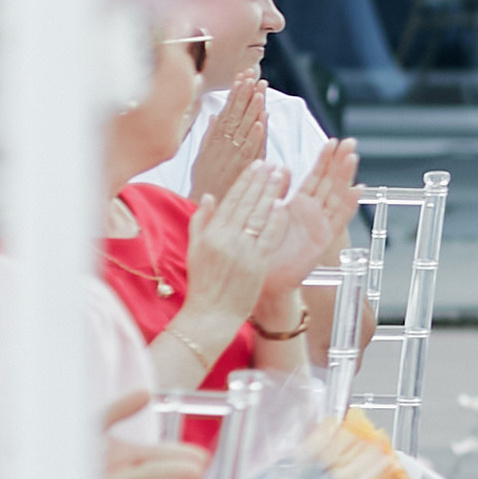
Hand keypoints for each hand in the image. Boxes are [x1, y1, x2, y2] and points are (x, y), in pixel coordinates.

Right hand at [183, 159, 293, 352]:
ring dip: (271, 193)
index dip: (245, 181)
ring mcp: (242, 250)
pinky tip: (283, 203)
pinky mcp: (256, 263)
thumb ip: (201, 222)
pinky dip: (275, 219)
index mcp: (210, 234)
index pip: (230, 200)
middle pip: (246, 203)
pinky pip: (268, 236)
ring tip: (281, 175)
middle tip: (273, 163)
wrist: (210, 315)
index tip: (256, 165)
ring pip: (258, 215)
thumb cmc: (203, 284)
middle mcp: (225, 238)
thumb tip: (209, 196)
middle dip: (261, 181)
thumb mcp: (194, 250)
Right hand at [188, 74, 265, 213]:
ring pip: (244, 127)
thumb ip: (209, 136)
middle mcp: (224, 145)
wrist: (208, 207)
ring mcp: (234, 155)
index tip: (242, 76)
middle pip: (236, 115)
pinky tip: (260, 120)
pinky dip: (256, 134)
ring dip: (252, 108)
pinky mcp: (243, 168)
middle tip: (252, 75)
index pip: (227, 111)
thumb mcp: (202, 157)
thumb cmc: (206, 183)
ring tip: (259, 89)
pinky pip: (251, 148)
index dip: (235, 93)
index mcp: (215, 140)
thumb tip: (214, 116)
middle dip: (244, 94)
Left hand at [255, 135, 359, 318]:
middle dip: (339, 162)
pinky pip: (339, 219)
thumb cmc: (259, 250)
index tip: (332, 142)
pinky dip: (349, 204)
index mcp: (297, 205)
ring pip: (336, 195)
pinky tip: (358, 189)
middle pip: (330, 182)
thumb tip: (277, 169)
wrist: (262, 280)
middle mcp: (312, 213)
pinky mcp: (324, 239)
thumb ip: (271, 192)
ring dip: (345, 176)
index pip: (314, 177)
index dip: (323, 160)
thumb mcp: (261, 215)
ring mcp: (320, 225)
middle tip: (349, 142)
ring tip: (352, 157)